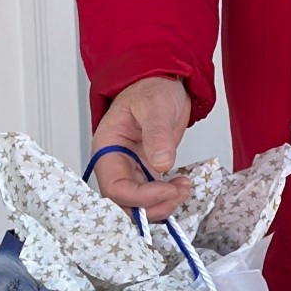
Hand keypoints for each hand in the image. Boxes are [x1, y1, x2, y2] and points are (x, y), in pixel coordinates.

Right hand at [91, 77, 192, 220]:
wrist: (163, 84)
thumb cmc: (151, 89)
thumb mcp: (155, 106)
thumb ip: (157, 133)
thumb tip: (161, 163)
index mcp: (107, 148)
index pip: (114, 186)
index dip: (139, 196)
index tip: (167, 188)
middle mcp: (116, 163)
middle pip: (124, 203)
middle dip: (152, 206)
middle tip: (178, 192)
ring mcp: (131, 169)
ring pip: (138, 205)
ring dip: (162, 205)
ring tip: (183, 187)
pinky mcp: (147, 172)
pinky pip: (152, 196)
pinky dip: (167, 199)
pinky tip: (181, 186)